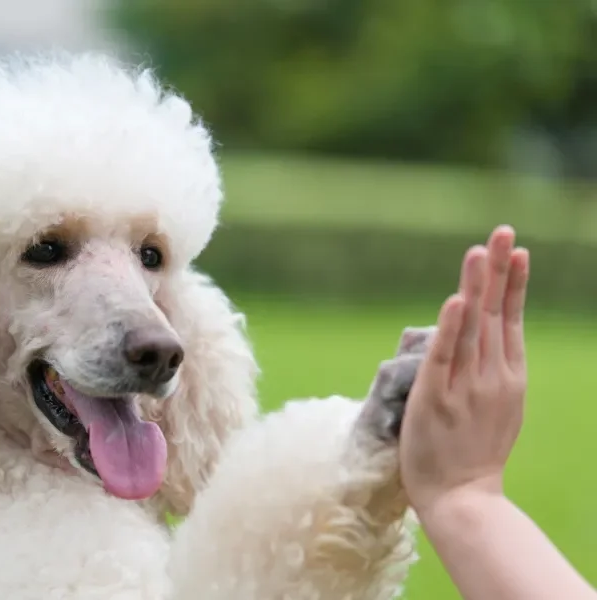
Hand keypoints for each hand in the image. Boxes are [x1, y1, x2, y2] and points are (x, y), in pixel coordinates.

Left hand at [399, 225, 529, 517]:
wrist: (461, 497)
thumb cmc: (471, 454)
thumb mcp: (493, 408)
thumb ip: (486, 374)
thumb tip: (475, 342)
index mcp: (507, 378)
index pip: (509, 321)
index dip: (513, 285)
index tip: (516, 251)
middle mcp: (491, 377)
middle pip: (495, 314)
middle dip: (499, 271)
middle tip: (503, 231)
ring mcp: (465, 387)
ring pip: (472, 328)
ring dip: (476, 288)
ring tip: (479, 252)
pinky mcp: (435, 398)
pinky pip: (445, 356)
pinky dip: (451, 327)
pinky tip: (457, 300)